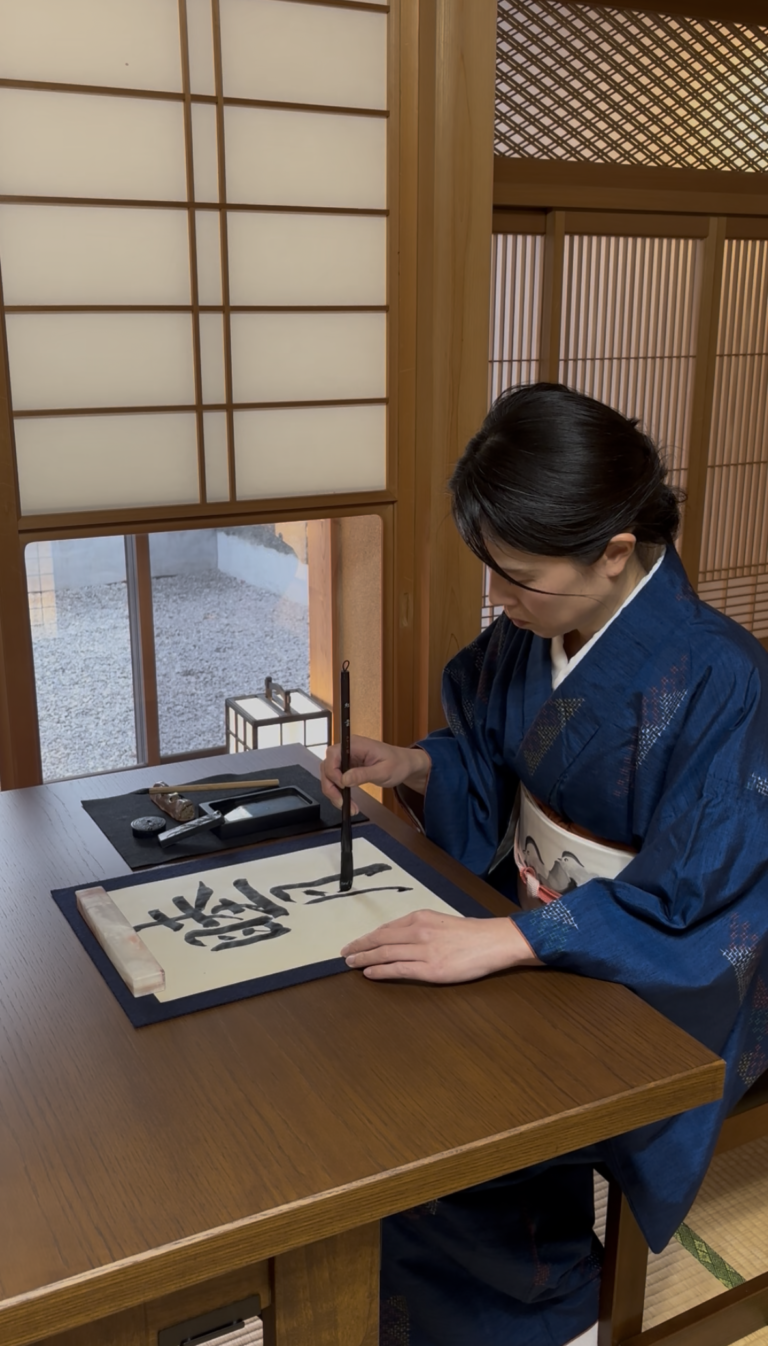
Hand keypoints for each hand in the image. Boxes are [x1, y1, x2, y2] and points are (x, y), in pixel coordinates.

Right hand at [320, 735, 430, 811]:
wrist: (404, 765)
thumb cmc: (398, 764)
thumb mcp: (383, 771)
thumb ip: (363, 774)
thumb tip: (344, 779)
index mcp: (355, 744)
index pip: (333, 754)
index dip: (333, 771)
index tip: (343, 786)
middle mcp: (347, 750)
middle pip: (327, 766)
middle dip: (331, 786)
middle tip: (341, 802)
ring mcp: (346, 759)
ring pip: (329, 775)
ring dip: (334, 792)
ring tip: (348, 807)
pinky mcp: (347, 768)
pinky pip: (336, 780)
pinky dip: (339, 793)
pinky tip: (348, 803)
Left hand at [341, 909, 539, 981]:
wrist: (493, 942)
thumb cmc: (471, 934)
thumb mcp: (441, 922)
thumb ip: (420, 928)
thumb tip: (399, 938)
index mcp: (420, 918)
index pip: (386, 928)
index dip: (367, 937)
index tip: (355, 942)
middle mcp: (418, 931)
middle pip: (380, 940)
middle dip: (359, 947)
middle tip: (344, 954)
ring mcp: (423, 950)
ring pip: (385, 954)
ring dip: (364, 959)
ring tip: (351, 964)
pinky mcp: (430, 969)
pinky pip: (398, 970)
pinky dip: (380, 971)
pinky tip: (369, 973)